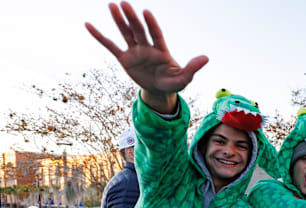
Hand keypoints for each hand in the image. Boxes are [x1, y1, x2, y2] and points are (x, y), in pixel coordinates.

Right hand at [85, 2, 207, 112]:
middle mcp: (147, 47)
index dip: (151, 24)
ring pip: (126, 33)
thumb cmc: (174, 82)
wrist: (160, 90)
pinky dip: (100, 36)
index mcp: (162, 51)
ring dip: (119, 21)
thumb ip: (192, 68)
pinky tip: (89, 25)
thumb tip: (206, 58)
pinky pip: (110, 46)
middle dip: (132, 18)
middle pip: (139, 30)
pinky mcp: (124, 59)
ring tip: (112, 5)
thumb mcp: (184, 79)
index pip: (156, 34)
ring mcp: (135, 52)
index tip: (146, 12)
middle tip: (124, 4)